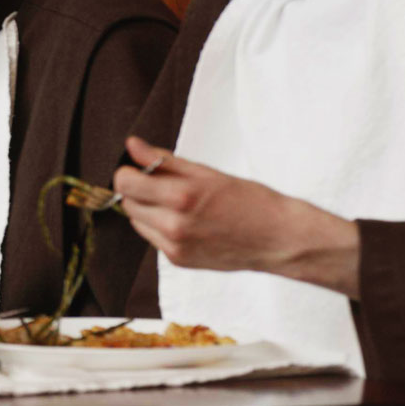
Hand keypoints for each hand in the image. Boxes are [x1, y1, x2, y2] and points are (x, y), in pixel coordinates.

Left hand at [113, 137, 359, 297]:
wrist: (278, 238)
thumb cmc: (250, 201)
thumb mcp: (207, 172)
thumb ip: (163, 160)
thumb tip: (132, 145)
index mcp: (181, 197)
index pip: (126, 183)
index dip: (128, 172)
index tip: (138, 169)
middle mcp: (174, 225)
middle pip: (129, 203)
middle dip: (139, 191)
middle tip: (164, 185)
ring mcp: (174, 246)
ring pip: (138, 221)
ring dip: (148, 210)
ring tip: (180, 204)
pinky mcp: (178, 260)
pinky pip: (154, 238)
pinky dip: (162, 227)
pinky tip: (188, 222)